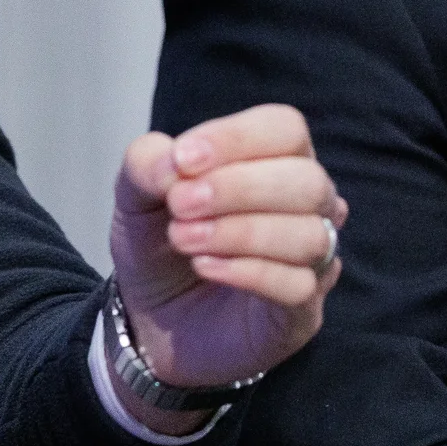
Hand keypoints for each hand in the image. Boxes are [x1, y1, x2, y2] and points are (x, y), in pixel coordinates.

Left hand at [107, 104, 344, 433]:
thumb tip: (175, 162)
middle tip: (180, 205)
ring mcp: (311, 259)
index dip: (236, 138)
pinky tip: (205, 267)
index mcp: (273, 159)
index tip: (183, 159)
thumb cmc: (158, 241)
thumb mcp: (135, 194)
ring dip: (240, 233)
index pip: (285, 128)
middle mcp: (305, 204)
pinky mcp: (303, 311)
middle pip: (307, 181)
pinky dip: (248, 272)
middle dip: (239, 188)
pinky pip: (299, 286)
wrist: (148, 317)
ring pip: (310, 235)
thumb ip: (148, 164)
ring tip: (183, 239)